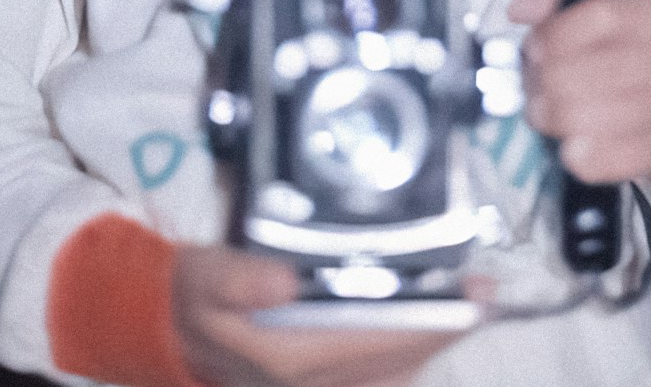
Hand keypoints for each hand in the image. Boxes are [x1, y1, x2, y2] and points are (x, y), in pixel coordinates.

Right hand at [173, 244, 470, 386]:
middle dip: (444, 329)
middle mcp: (313, 384)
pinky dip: (405, 358)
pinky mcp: (317, 386)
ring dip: (429, 344)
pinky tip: (423, 331)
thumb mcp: (206, 275)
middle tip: (484, 295)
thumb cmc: (192, 294)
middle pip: (398, 362)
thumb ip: (243, 276)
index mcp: (292, 358)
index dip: (432, 319)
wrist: (167, 330)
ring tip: (464, 307)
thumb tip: (286, 280)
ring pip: (393, 376)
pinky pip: (376, 381)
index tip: (473, 297)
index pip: (381, 341)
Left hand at [508, 0, 650, 182]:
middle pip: (590, 73)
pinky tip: (569, 139)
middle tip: (533, 84)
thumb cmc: (621, 42)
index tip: (534, 48)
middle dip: (544, 81)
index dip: (554, 35)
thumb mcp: (590, 1)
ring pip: (587, 119)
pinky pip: (599, 160)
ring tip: (542, 110)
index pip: (600, 18)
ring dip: (550, 116)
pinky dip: (574, 152)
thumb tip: (518, 10)